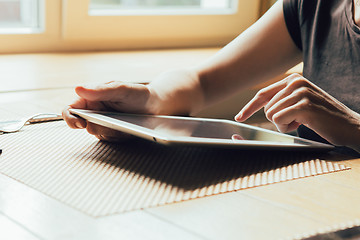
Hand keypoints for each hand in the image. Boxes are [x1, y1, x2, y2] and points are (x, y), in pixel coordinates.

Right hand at [63, 69, 201, 140]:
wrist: (160, 105)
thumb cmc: (141, 94)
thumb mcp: (122, 89)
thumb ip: (101, 90)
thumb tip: (78, 88)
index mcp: (93, 97)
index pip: (72, 109)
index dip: (71, 117)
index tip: (79, 123)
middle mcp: (97, 110)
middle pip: (82, 124)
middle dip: (94, 127)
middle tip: (107, 125)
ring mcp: (106, 122)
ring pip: (96, 134)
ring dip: (107, 132)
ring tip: (122, 125)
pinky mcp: (115, 132)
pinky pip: (109, 140)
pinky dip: (117, 137)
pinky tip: (127, 131)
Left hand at [235, 74, 359, 150]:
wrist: (351, 126)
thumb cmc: (323, 118)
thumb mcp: (301, 102)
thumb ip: (283, 99)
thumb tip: (261, 104)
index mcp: (293, 79)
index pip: (263, 94)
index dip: (249, 107)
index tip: (239, 117)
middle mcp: (296, 82)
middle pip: (266, 108)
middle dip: (279, 120)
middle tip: (299, 120)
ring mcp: (300, 92)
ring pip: (271, 115)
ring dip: (285, 124)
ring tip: (304, 121)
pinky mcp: (303, 105)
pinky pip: (278, 121)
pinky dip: (289, 128)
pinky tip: (305, 123)